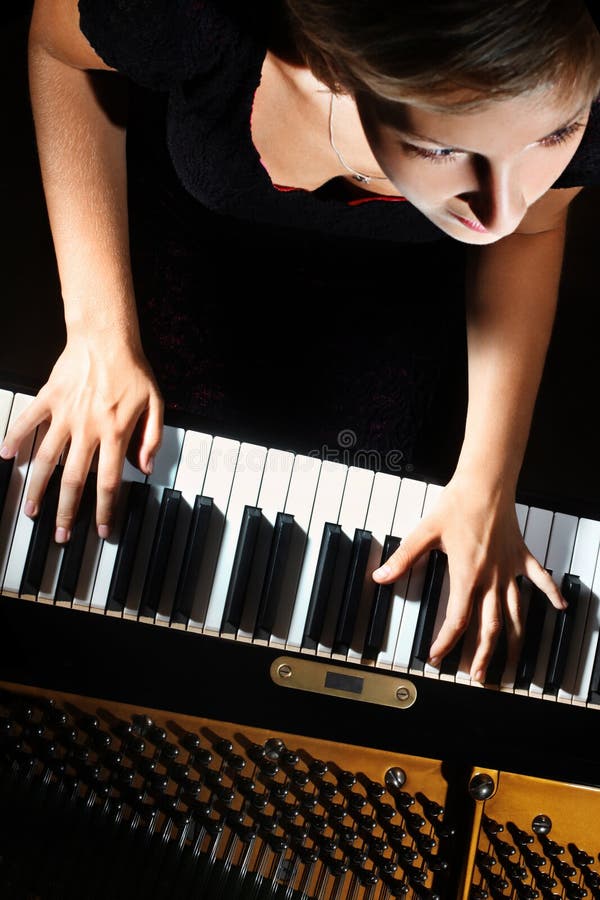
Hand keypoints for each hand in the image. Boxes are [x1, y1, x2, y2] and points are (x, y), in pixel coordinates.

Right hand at [1, 334, 162, 541]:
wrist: (107, 338)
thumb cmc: (132, 370)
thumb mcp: (156, 404)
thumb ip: (152, 438)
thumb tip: (144, 467)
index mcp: (115, 432)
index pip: (109, 482)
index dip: (105, 510)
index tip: (102, 530)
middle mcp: (88, 428)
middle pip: (74, 480)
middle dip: (67, 512)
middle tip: (60, 535)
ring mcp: (65, 414)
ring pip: (48, 458)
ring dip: (37, 487)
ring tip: (30, 510)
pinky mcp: (49, 398)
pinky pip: (28, 420)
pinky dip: (14, 437)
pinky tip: (5, 456)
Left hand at [372, 471, 566, 681]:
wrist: (486, 482)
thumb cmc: (457, 504)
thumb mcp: (425, 532)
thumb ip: (404, 558)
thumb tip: (381, 576)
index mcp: (467, 575)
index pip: (458, 619)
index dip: (446, 641)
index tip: (437, 656)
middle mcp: (492, 578)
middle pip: (490, 626)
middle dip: (483, 654)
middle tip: (476, 675)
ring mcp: (509, 568)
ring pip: (516, 612)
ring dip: (515, 639)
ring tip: (514, 661)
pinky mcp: (521, 555)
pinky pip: (539, 578)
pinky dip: (550, 592)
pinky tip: (559, 607)